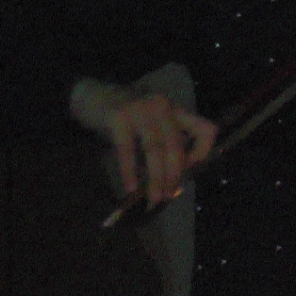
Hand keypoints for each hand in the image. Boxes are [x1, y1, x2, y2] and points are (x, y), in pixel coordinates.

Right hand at [71, 82, 216, 206]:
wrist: (90, 96)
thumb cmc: (125, 117)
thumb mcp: (152, 124)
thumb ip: (164, 145)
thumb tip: (173, 181)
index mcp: (176, 110)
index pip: (205, 129)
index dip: (202, 152)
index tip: (188, 170)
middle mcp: (162, 107)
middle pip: (176, 145)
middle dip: (174, 174)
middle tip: (167, 196)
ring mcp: (140, 110)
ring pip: (154, 149)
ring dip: (156, 177)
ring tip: (154, 198)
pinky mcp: (118, 117)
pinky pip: (127, 150)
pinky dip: (129, 171)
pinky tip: (131, 187)